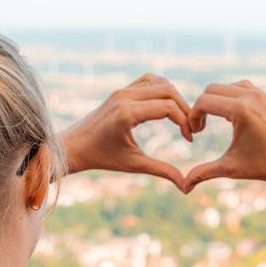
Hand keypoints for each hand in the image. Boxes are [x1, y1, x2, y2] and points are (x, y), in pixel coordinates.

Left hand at [60, 74, 194, 190]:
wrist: (73, 146)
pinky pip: (148, 81)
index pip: (168, 107)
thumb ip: (162, 170)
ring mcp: (122, 90)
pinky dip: (162, 89)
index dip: (185, 122)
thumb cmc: (101, 158)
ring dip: (176, 97)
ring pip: (160, 82)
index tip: (189, 139)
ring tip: (182, 117)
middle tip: (192, 128)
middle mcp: (125, 97)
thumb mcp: (133, 165)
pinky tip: (168, 106)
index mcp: (128, 113)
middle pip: (169, 90)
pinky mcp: (120, 90)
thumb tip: (186, 185)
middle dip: (185, 108)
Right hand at [183, 80, 265, 193]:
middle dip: (202, 107)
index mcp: (241, 110)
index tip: (195, 134)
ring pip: (226, 86)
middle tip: (202, 128)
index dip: (193, 117)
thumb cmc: (264, 167)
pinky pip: (241, 88)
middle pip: (211, 90)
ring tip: (217, 122)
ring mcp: (262, 94)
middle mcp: (252, 96)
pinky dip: (231, 98)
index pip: (203, 101)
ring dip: (217, 101)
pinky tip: (231, 118)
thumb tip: (183, 187)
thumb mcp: (231, 168)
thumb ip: (203, 173)